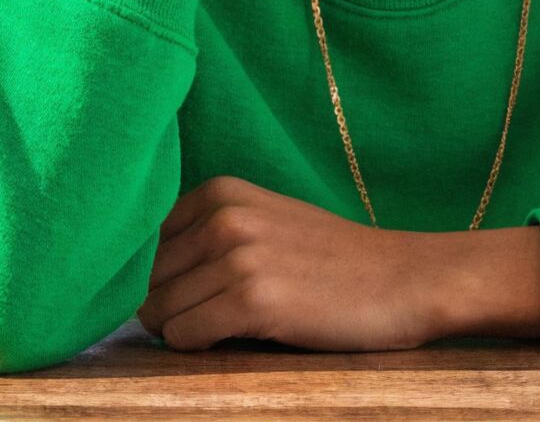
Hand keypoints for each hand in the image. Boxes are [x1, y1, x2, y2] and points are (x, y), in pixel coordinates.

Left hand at [137, 175, 539, 352]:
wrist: (407, 279)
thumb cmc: (332, 261)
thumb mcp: (262, 222)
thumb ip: (202, 236)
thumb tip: (132, 276)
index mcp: (218, 192)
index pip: (140, 243)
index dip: (153, 277)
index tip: (180, 292)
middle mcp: (222, 217)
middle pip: (144, 280)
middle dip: (165, 306)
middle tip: (208, 318)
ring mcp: (238, 257)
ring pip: (158, 311)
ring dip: (183, 330)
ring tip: (228, 326)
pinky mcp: (254, 300)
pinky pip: (185, 335)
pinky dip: (198, 345)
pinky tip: (235, 337)